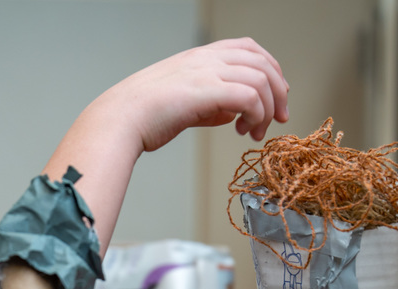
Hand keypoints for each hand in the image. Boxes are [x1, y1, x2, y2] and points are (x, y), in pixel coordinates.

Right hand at [92, 37, 288, 150]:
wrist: (119, 120)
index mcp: (199, 56)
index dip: (270, 69)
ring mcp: (206, 73)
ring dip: (268, 109)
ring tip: (257, 131)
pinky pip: (249, 97)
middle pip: (262, 63)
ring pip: (261, 80)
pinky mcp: (206, 92)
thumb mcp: (182, 102)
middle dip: (278, 92)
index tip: (275, 96)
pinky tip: (245, 131)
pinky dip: (256, 115)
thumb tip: (233, 114)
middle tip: (279, 117)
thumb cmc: (142, 116)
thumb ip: (210, 104)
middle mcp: (206, 59)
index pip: (249, 48)